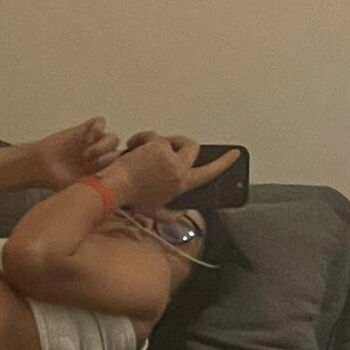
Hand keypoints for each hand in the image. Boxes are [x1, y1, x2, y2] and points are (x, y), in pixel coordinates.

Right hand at [32, 117, 121, 189]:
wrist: (39, 166)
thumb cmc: (57, 180)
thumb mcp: (78, 189)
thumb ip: (95, 188)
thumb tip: (109, 193)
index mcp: (103, 171)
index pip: (120, 166)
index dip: (114, 168)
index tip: (100, 173)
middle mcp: (100, 156)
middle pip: (119, 151)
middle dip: (107, 156)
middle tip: (90, 162)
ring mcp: (93, 142)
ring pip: (112, 137)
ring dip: (103, 144)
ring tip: (87, 152)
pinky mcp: (84, 130)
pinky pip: (100, 122)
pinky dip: (97, 128)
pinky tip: (86, 138)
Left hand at [100, 135, 241, 214]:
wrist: (114, 187)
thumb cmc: (131, 199)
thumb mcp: (155, 211)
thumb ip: (171, 214)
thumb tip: (181, 214)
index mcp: (182, 185)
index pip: (210, 173)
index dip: (224, 163)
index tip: (234, 153)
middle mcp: (180, 169)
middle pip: (192, 147)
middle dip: (180, 143)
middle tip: (164, 147)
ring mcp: (169, 156)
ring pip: (171, 139)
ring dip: (159, 142)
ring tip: (143, 152)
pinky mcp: (157, 145)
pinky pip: (154, 135)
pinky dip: (143, 139)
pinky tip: (133, 147)